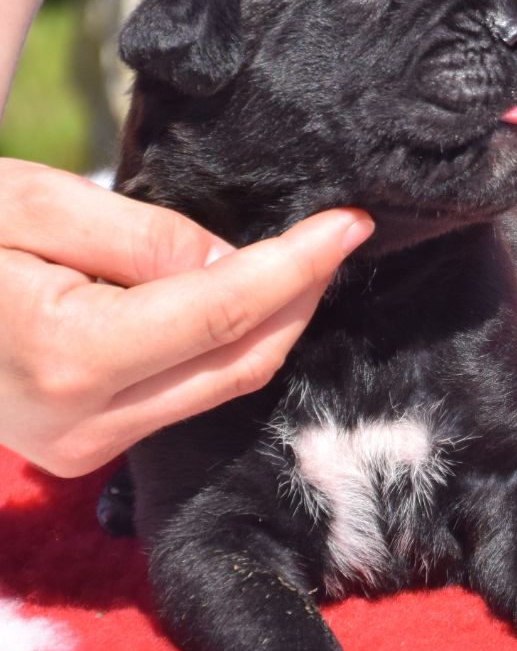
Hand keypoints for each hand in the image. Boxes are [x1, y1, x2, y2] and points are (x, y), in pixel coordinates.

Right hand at [0, 159, 372, 476]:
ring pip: (222, 386)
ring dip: (273, 324)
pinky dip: (229, 346)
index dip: (299, 265)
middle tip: (338, 238)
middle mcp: (87, 422)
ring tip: (301, 261)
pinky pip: (188, 395)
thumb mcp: (29, 204)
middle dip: (303, 299)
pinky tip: (244, 298)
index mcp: (68, 355)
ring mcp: (88, 446)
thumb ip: (140, 235)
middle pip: (242, 362)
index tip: (351, 224)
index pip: (224, 308)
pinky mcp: (89, 445)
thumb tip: (237, 262)